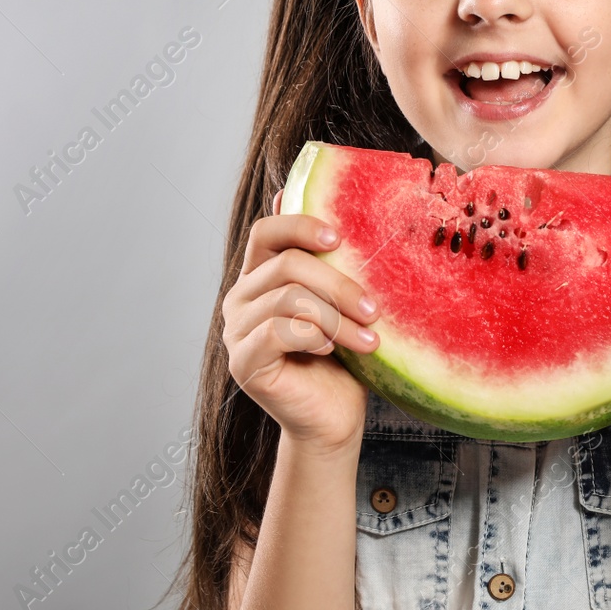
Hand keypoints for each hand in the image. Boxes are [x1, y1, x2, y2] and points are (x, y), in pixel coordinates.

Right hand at [221, 188, 380, 454]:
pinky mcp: (242, 362)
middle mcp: (240, 299)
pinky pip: (280, 331)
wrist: (333, 417)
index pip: (266, 232)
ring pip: (289, 298)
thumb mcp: (338, 301)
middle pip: (287, 264)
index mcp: (259, 277)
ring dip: (337, 318)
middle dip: (338, 283)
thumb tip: (290, 192)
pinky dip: (315, 336)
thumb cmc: (340, 356)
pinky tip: (333, 350)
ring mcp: (235, 331)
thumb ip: (322, 258)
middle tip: (374, 309)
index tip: (340, 239)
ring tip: (368, 339)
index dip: (300, 225)